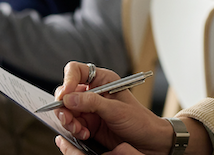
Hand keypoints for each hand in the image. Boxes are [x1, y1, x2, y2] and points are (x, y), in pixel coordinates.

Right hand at [54, 62, 172, 154]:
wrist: (149, 142)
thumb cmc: (140, 121)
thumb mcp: (116, 110)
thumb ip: (92, 103)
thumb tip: (69, 98)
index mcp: (102, 80)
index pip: (76, 71)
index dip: (68, 80)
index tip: (66, 95)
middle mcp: (93, 93)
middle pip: (67, 92)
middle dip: (64, 106)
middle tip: (68, 118)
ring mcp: (89, 109)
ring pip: (66, 110)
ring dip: (68, 121)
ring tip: (79, 129)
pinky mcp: (88, 124)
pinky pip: (72, 124)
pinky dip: (74, 130)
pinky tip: (84, 134)